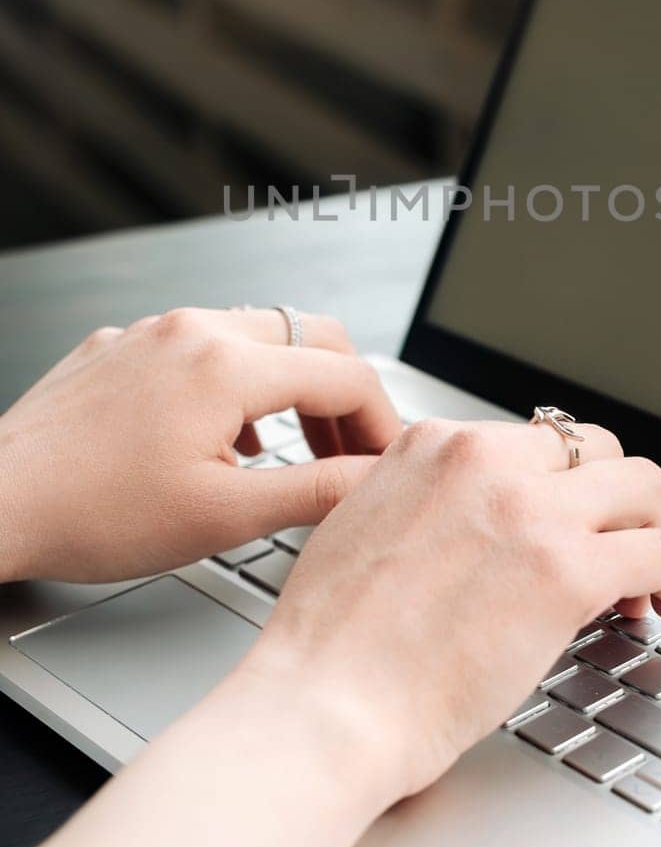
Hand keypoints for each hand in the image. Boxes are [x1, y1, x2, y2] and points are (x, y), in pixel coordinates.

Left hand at [0, 308, 400, 582]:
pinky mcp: (119, 346)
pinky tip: (221, 436)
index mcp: (227, 365)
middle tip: (349, 450)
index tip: (385, 462)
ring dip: (290, 385)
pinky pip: (199, 344)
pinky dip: (233, 381)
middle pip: (310, 336)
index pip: (346, 375)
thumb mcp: (221, 517)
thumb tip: (372, 480)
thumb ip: (313, 492)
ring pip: (255, 334)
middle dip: (344, 394)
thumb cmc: (90, 514)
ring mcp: (151, 331)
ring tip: (292, 449)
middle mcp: (192, 329)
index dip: (381, 422)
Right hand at [246, 417, 660, 806]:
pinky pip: (660, 552)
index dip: (557, 489)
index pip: (530, 440)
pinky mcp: (568, 571)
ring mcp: (531, 511)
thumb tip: (469, 524)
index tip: (564, 524)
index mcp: (432, 445)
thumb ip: (423, 504)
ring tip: (646, 580)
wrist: (324, 705)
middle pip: (593, 449)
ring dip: (651, 529)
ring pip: (642, 486)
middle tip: (613, 546)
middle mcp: (486, 461)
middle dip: (611, 499)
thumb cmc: (330, 645)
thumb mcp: (360, 527)